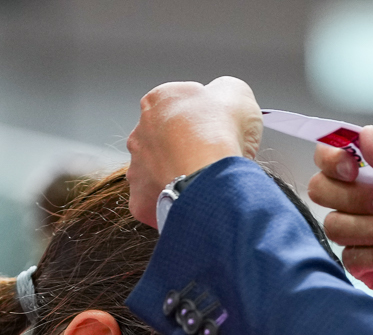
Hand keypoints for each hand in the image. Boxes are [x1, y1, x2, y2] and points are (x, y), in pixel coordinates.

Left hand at [126, 78, 262, 226]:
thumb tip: (224, 100)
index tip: (216, 130)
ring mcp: (137, 169)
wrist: (208, 175)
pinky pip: (155, 203)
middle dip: (184, 148)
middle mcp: (139, 133)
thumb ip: (223, 92)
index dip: (201, 119)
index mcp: (157, 101)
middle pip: (163, 141)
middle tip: (209, 158)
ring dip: (175, 176)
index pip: (177, 107)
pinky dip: (171, 203)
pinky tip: (190, 200)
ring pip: (156, 173)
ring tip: (201, 182)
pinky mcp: (140, 200)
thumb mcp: (235, 92)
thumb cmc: (218, 134)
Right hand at [307, 126, 372, 313]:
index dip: (332, 161)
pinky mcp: (366, 265)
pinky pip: (350, 257)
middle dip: (354, 196)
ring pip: (335, 226)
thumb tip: (363, 134)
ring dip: (372, 228)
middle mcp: (363, 201)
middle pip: (321, 191)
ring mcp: (362, 234)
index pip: (331, 160)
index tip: (352, 168)